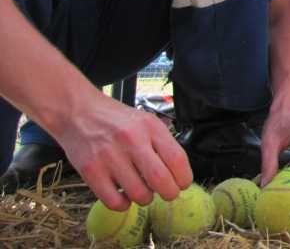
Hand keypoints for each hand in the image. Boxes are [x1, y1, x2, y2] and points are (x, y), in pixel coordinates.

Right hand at [58, 94, 191, 210]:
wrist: (78, 112)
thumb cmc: (116, 119)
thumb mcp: (145, 121)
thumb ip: (162, 143)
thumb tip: (178, 172)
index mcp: (150, 127)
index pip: (177, 158)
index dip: (184, 177)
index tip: (182, 183)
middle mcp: (131, 140)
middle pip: (160, 179)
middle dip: (170, 193)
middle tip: (168, 193)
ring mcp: (110, 156)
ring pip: (139, 194)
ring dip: (146, 198)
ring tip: (143, 191)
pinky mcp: (91, 171)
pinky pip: (114, 201)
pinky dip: (124, 204)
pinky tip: (124, 195)